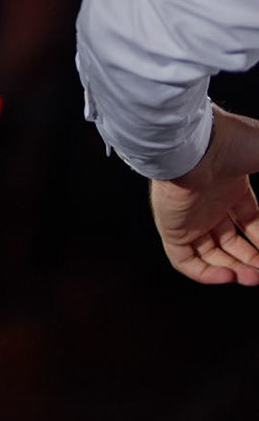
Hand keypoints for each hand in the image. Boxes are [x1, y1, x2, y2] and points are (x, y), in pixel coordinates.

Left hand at [151, 107, 258, 285]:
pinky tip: (228, 276)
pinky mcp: (170, 226)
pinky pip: (183, 259)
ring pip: (210, 254)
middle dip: (253, 260)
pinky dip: (203, 274)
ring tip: (254, 278)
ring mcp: (189, 215)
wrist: (194, 142)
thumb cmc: (232, 141)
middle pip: (231, 242)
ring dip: (234, 271)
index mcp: (230, 186)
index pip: (250, 222)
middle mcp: (208, 203)